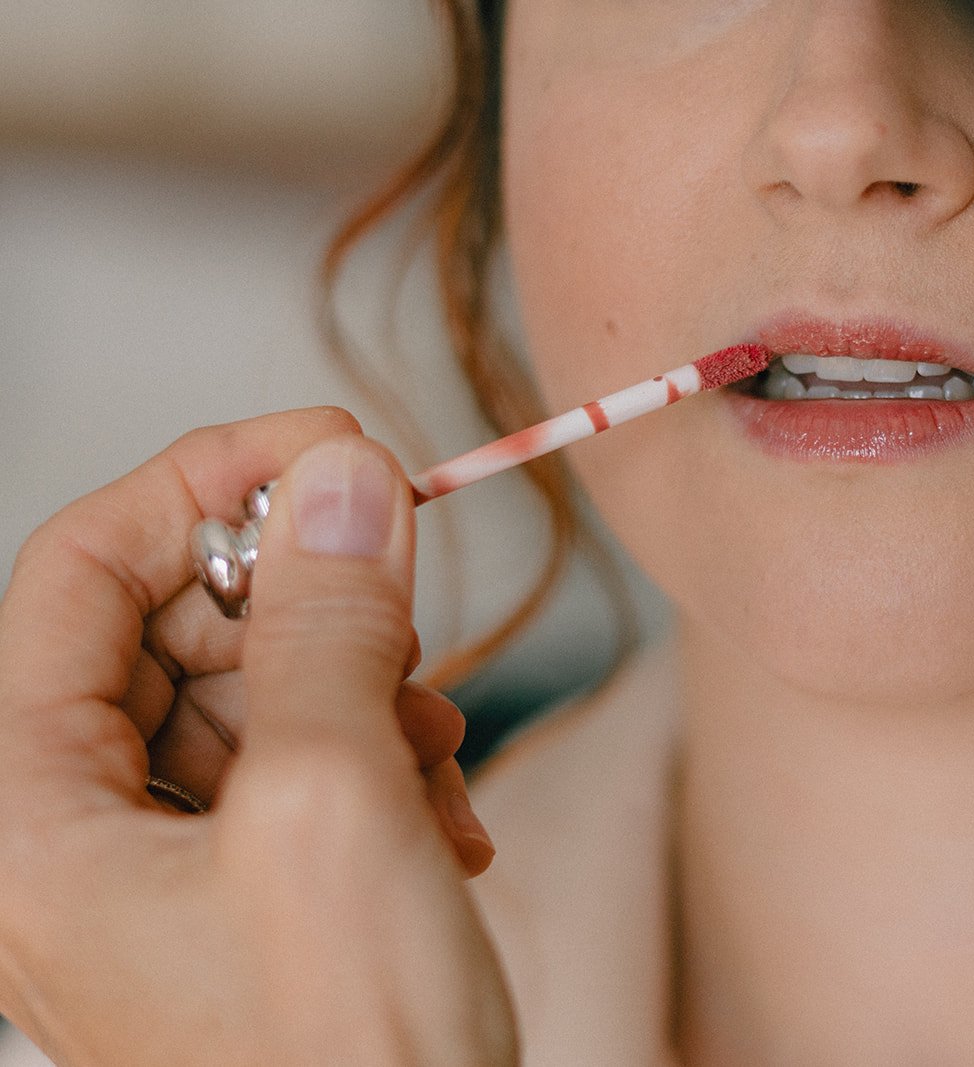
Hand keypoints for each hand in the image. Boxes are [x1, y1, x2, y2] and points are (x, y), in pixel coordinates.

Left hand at [0, 410, 516, 1065]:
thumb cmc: (342, 1060)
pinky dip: (374, 757)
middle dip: (303, 607)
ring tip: (438, 752)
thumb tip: (338, 482)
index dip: (208, 484)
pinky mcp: (230, 893)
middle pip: (167, 629)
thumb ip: (327, 623)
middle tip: (407, 614)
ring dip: (359, 689)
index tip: (334, 450)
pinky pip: (288, 764)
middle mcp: (68, 834)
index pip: (78, 570)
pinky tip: (440, 812)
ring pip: (242, 693)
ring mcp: (151, 869)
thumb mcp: (337, 806)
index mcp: (26, 814)